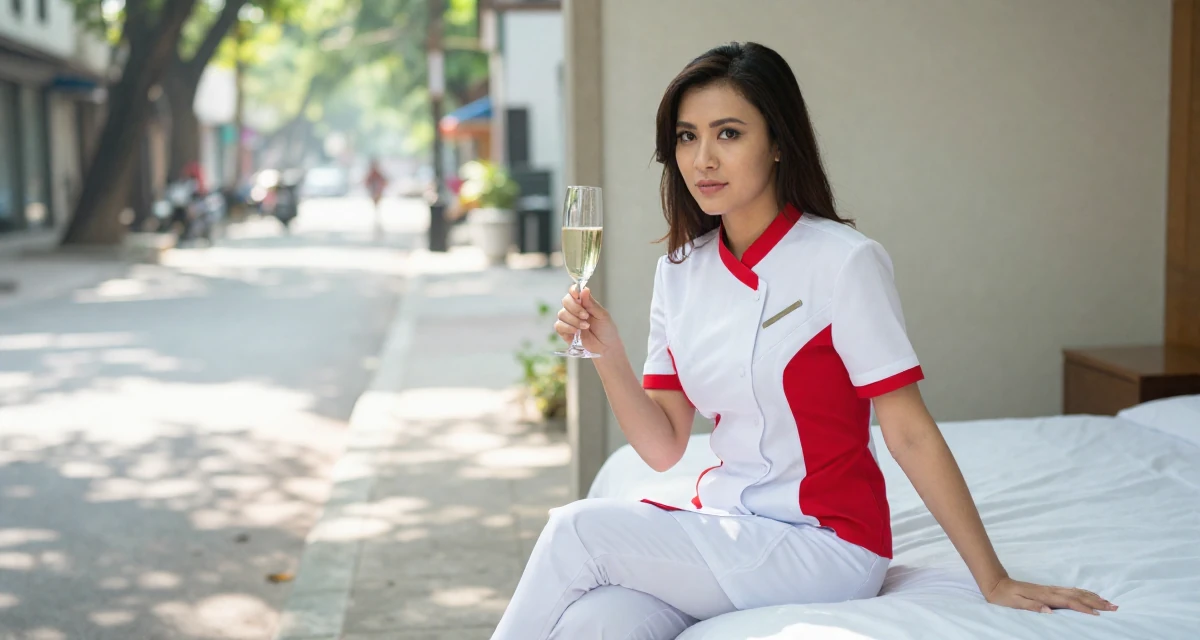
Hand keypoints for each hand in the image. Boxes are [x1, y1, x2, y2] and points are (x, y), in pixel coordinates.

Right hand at [556, 285, 619, 355]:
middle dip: (575, 308)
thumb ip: (591, 303)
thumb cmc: (606, 329)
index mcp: (584, 302)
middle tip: (586, 316)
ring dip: (574, 320)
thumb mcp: (602, 315)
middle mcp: (574, 309)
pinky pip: (559, 326)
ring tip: (586, 327)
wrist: (606, 347)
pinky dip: (567, 328)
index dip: (573, 291)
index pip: (573, 291)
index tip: (577, 295)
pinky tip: (576, 332)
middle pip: (565, 301)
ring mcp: (568, 320)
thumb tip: (584, 290)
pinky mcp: (564, 331)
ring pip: (562, 314)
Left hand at [983, 577, 1116, 615]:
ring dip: (1093, 597)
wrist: (997, 583)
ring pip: (1076, 592)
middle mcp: (1050, 591)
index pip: (1068, 602)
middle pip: (1077, 596)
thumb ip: (1032, 606)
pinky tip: (1089, 595)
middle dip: (1096, 602)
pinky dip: (1083, 593)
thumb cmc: (1005, 596)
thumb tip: (1049, 611)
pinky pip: (1070, 591)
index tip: (1098, 615)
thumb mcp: (1015, 603)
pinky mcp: (1049, 589)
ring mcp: (1050, 589)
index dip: (1083, 608)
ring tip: (1108, 602)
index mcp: (1044, 595)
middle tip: (1114, 608)